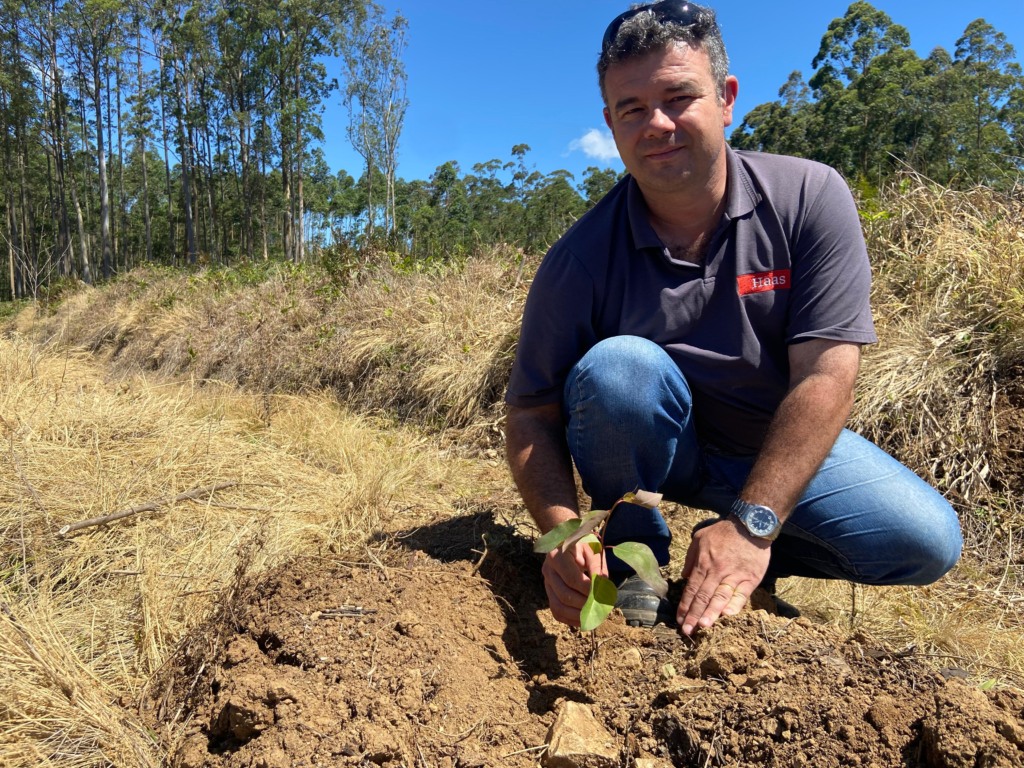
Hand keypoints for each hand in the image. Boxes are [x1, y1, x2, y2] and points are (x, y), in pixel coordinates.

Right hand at [541, 539, 607, 626]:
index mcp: (557, 556)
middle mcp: (548, 571)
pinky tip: (585, 619)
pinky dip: (571, 619)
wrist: (565, 541)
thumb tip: (602, 588)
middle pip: (565, 595)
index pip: (572, 579)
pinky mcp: (549, 593)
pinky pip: (557, 612)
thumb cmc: (581, 544)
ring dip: (578, 615)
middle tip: (602, 607)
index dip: (588, 590)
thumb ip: (597, 566)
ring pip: (558, 607)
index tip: (603, 594)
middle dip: (586, 604)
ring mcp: (547, 583)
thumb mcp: (591, 549)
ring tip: (595, 616)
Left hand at [677, 518, 770, 634]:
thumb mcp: (700, 538)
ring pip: (720, 597)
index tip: (680, 620)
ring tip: (704, 627)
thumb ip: (690, 558)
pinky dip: (735, 606)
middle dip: (694, 615)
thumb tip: (684, 576)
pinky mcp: (750, 578)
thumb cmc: (724, 532)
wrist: (750, 525)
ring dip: (711, 613)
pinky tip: (727, 616)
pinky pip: (741, 595)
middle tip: (688, 631)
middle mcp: (717, 571)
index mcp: (703, 563)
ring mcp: (734, 575)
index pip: (691, 589)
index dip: (685, 606)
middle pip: (703, 596)